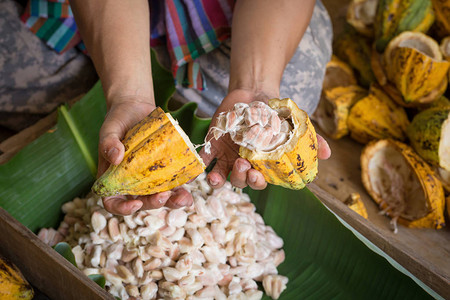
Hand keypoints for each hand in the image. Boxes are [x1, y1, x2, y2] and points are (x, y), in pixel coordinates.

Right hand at [97, 96, 192, 214]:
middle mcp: (132, 181)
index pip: (112, 202)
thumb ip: (108, 142)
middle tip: (165, 196)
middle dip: (154, 204)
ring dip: (174, 200)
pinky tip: (192, 178)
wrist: (136, 107)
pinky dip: (184, 181)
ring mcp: (149, 177)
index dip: (122, 209)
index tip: (135, 204)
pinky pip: (174, 179)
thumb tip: (115, 157)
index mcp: (113, 178)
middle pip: (141, 202)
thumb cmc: (118, 119)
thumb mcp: (109, 128)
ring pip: (161, 195)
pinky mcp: (164, 168)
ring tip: (185, 198)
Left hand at [199, 89, 330, 189]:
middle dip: (242, 178)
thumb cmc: (276, 114)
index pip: (260, 181)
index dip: (258, 182)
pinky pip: (204, 161)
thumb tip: (327, 153)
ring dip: (221, 178)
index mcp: (262, 165)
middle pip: (241, 181)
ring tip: (224, 170)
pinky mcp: (212, 146)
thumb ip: (310, 139)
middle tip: (243, 165)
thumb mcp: (295, 126)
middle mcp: (244, 164)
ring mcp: (226, 156)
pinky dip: (200, 167)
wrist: (255, 93)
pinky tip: (200, 168)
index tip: (258, 175)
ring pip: (222, 176)